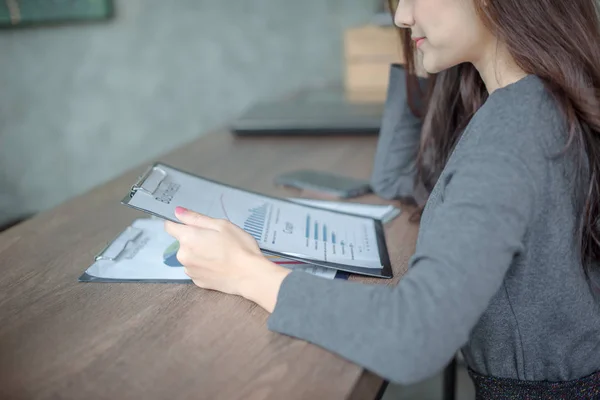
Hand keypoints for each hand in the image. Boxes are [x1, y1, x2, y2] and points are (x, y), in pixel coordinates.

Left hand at [164, 207, 289, 311]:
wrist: (250, 275)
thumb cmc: (239, 247)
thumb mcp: (221, 225)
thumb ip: (196, 218)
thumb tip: (178, 211)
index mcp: (188, 238)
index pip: (170, 227)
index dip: (180, 223)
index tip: (193, 224)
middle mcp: (183, 255)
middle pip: (183, 242)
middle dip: (195, 239)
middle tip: (216, 240)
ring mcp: (189, 270)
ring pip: (190, 256)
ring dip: (199, 253)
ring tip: (220, 254)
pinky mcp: (197, 282)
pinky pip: (196, 269)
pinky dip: (204, 266)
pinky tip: (219, 266)